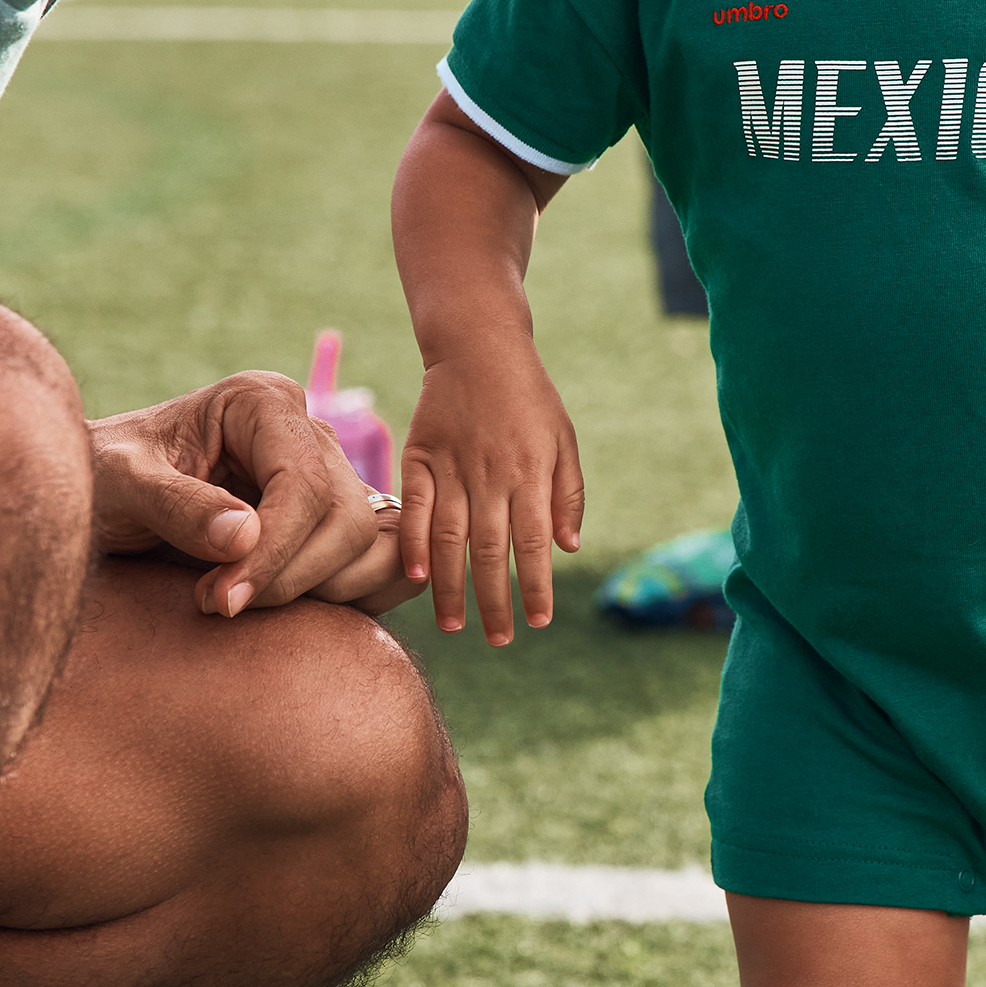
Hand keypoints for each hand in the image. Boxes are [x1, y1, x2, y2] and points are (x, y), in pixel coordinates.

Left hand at [89, 374, 414, 618]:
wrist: (103, 501)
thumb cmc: (103, 482)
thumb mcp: (117, 484)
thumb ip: (175, 506)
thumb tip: (244, 537)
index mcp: (262, 403)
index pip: (305, 484)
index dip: (272, 552)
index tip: (220, 601)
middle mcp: (310, 433)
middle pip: (349, 519)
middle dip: (292, 576)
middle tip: (215, 604)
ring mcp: (332, 476)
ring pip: (374, 545)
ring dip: (320, 590)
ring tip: (241, 600)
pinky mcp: (338, 520)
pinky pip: (388, 559)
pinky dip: (358, 593)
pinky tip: (294, 608)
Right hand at [399, 343, 583, 645]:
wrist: (479, 346)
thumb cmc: (530, 398)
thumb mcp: (564, 439)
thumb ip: (568, 494)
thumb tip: (568, 548)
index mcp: (532, 472)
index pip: (533, 543)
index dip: (536, 585)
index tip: (538, 622)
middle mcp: (491, 474)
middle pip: (491, 551)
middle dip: (495, 601)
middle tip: (499, 640)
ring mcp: (452, 466)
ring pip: (451, 538)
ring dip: (451, 586)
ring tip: (454, 626)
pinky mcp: (420, 457)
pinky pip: (416, 508)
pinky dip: (416, 543)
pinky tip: (416, 577)